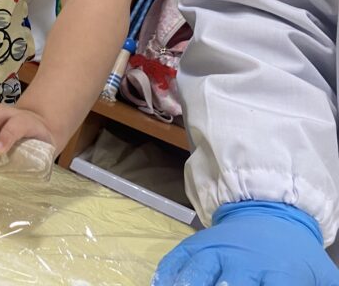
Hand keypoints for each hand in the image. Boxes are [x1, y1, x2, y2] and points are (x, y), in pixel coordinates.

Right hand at [153, 201, 338, 285]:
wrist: (268, 210)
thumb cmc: (295, 253)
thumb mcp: (323, 275)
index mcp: (277, 272)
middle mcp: (241, 261)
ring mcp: (214, 251)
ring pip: (194, 276)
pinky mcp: (194, 245)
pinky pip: (174, 262)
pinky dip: (168, 277)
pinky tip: (166, 285)